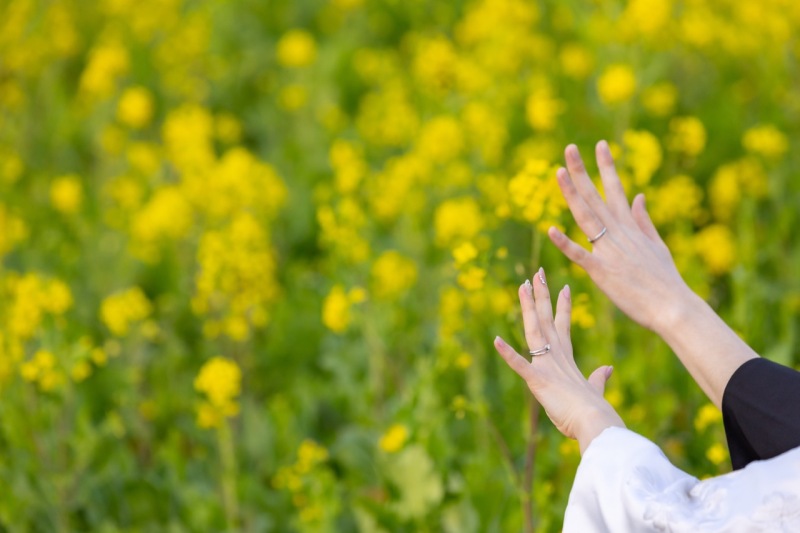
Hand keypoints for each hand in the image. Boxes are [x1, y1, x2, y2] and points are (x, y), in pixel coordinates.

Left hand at [494, 268, 623, 453]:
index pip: (563, 325)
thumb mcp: (595, 390)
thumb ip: (599, 378)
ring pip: (534, 330)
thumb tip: (607, 369)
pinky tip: (496, 340)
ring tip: (522, 286)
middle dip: (541, 295)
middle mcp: (556, 356)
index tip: (564, 287)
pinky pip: (520, 364)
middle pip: (546, 319)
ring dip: (528, 308)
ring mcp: (546, 366)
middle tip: (537, 273)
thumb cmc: (593, 411)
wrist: (595, 423)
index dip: (562, 306)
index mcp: (567, 358)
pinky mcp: (538, 380)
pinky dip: (507, 353)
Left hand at [547, 141, 692, 332]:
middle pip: (595, 197)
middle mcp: (619, 234)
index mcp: (630, 228)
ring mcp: (609, 251)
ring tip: (557, 172)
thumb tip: (637, 195)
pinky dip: (565, 243)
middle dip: (582, 171)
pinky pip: (580, 255)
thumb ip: (644, 220)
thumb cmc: (666, 281)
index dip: (607, 166)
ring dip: (571, 194)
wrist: (675, 308)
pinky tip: (550, 230)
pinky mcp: (602, 272)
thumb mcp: (657, 245)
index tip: (599, 144)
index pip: (616, 190)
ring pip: (585, 217)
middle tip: (569, 148)